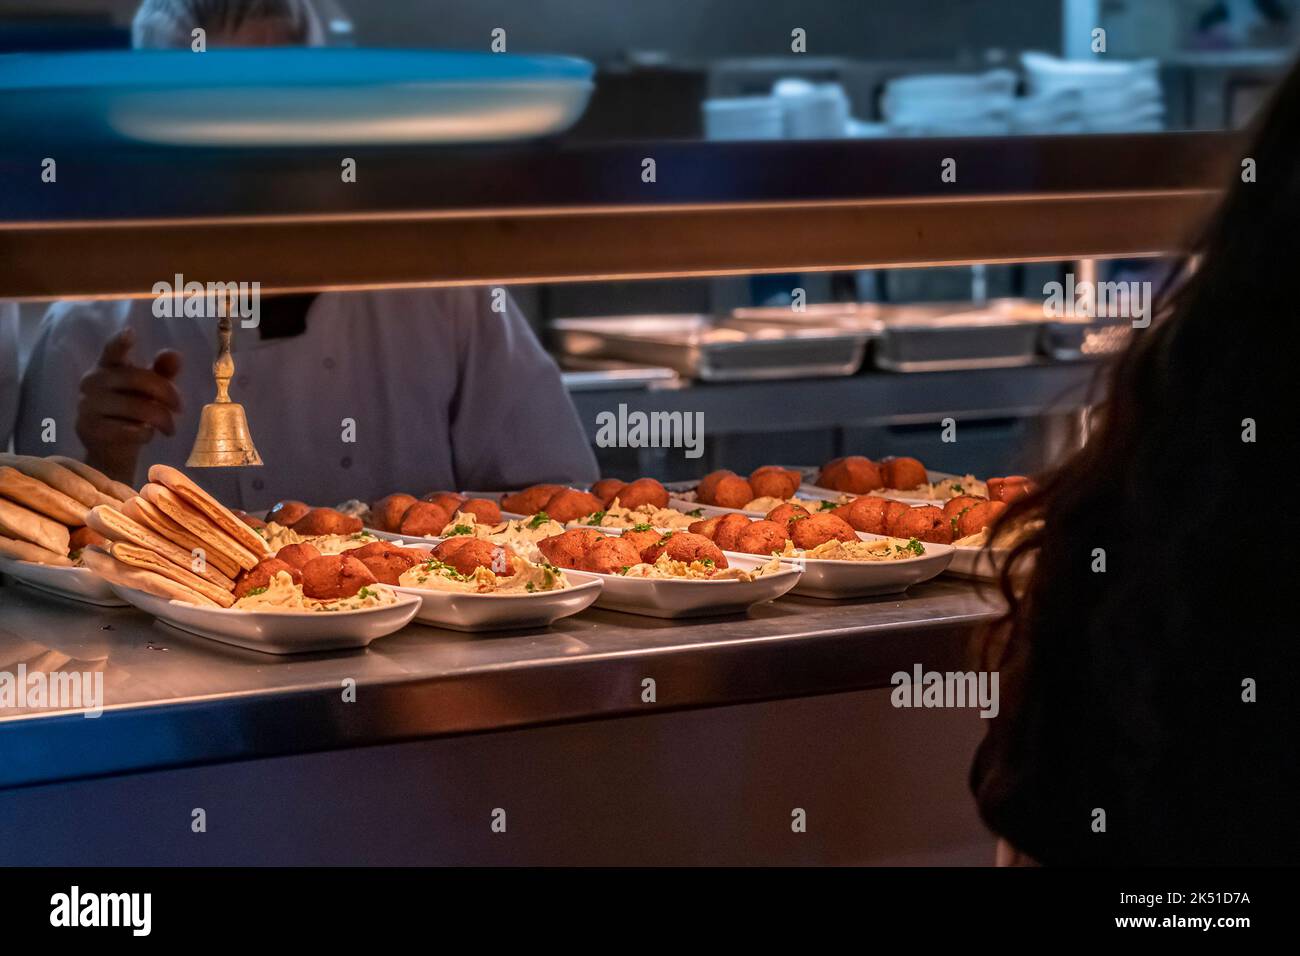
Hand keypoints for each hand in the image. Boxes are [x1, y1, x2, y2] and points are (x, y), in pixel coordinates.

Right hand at [75, 328, 182, 484]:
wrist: (110, 447)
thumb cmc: (132, 411)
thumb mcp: (149, 390)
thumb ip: (162, 372)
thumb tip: (174, 354)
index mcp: (107, 366)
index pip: (113, 350)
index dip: (120, 342)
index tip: (130, 332)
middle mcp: (92, 381)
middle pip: (138, 379)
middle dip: (167, 394)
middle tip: (180, 408)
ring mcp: (87, 405)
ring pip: (137, 408)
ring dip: (162, 419)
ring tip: (170, 428)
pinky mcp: (88, 428)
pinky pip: (128, 430)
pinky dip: (146, 434)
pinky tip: (147, 434)